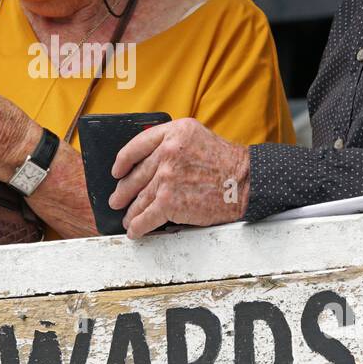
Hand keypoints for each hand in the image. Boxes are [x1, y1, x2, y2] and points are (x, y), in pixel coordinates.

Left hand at [109, 118, 249, 238]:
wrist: (246, 183)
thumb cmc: (226, 163)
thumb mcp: (197, 138)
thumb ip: (172, 144)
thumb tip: (148, 162)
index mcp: (173, 133)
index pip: (137, 146)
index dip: (122, 161)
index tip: (117, 171)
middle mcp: (167, 153)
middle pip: (135, 176)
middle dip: (123, 191)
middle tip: (117, 199)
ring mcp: (167, 178)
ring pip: (140, 199)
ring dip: (131, 212)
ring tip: (128, 218)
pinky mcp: (169, 202)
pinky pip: (146, 217)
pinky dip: (138, 226)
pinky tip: (135, 230)